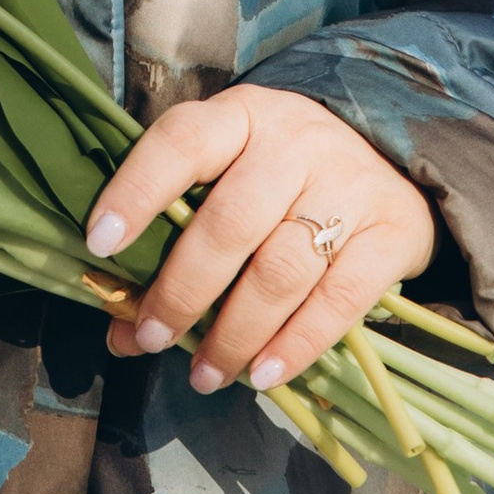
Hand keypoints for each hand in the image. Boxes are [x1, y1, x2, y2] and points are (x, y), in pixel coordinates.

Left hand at [86, 87, 433, 394]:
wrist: (393, 159)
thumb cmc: (283, 178)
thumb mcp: (227, 183)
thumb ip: (171, 248)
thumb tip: (119, 332)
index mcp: (240, 118)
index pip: (181, 142)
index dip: (137, 191)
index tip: (100, 244)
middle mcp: (294, 143)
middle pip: (230, 221)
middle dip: (183, 290)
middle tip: (153, 337)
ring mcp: (348, 185)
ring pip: (281, 268)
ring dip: (235, 332)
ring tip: (205, 374)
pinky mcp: (391, 232)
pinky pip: (341, 298)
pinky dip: (298, 343)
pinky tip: (264, 375)